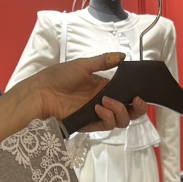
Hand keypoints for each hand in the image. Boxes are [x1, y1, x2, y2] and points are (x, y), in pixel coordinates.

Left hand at [25, 53, 147, 131]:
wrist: (41, 92)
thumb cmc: (59, 76)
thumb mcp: (83, 65)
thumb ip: (103, 62)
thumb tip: (123, 56)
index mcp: (104, 87)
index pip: (127, 95)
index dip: (137, 96)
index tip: (141, 92)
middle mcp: (105, 102)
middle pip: (129, 112)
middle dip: (137, 109)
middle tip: (136, 100)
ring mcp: (98, 115)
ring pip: (121, 121)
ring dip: (119, 111)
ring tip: (106, 101)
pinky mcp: (90, 125)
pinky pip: (106, 126)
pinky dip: (107, 118)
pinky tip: (99, 108)